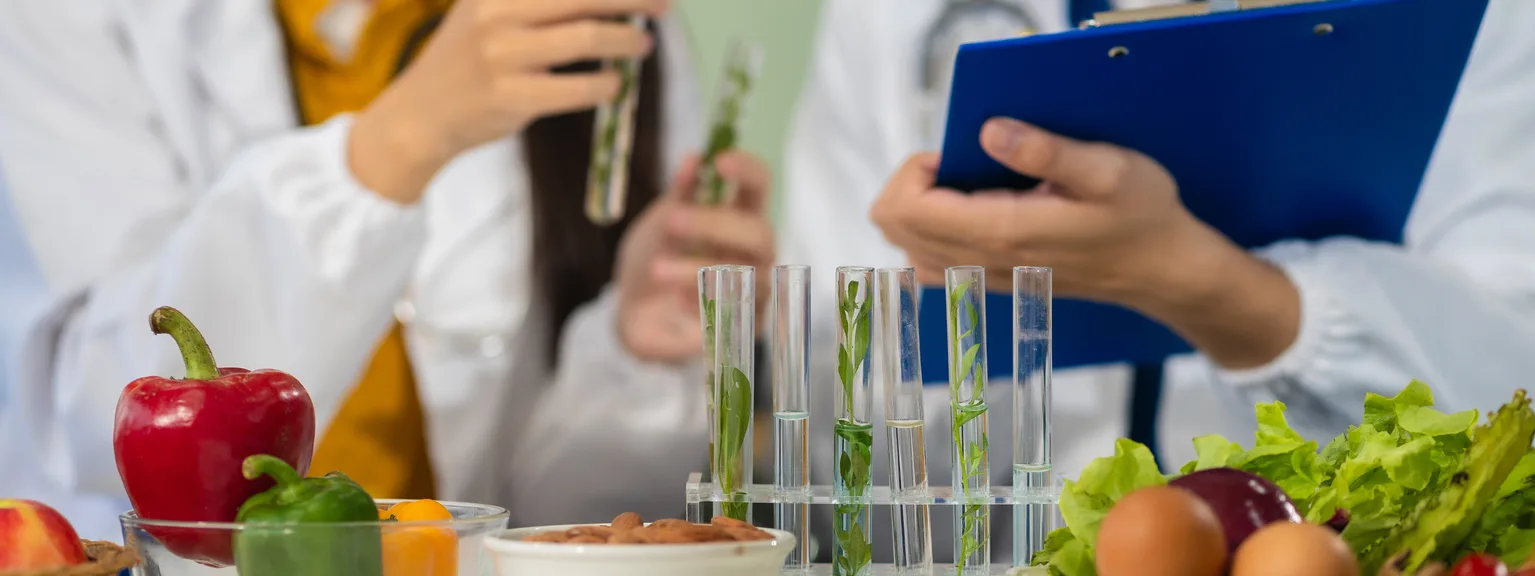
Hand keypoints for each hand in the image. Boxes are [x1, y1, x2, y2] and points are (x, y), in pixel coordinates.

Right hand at [350, 0, 670, 203]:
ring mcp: (502, 55)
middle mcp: (497, 13)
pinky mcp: (511, 96)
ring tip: (642, 45)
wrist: (420, 114)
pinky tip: (614, 84)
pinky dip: (606, 84)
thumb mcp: (486, 11)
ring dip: (626, 40)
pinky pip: (577, 88)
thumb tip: (604, 1)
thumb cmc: (465, 61)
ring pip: (586, 37)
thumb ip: (533, 2)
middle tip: (663, 4)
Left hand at [614, 151, 774, 361]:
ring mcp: (756, 288)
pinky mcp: (747, 325)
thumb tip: (694, 158)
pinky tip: (678, 301)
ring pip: (744, 276)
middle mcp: (756, 250)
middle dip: (716, 225)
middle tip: (673, 221)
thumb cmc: (655, 258)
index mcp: (740, 216)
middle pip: (759, 233)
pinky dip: (701, 303)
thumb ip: (679, 194)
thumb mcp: (659, 223)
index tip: (718, 162)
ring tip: (657, 270)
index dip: (746, 170)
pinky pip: (733, 313)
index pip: (759, 184)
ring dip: (696, 269)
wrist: (634, 312)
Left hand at [870, 118, 1299, 367]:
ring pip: (906, 247)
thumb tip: (989, 132)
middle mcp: (981, 261)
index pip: (908, 209)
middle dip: (911, 183)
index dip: (914, 170)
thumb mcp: (1106, 168)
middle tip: (958, 162)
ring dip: (918, 207)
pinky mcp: (990, 281)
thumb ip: (1045, 150)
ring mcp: (982, 277)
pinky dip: (930, 232)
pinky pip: (930, 262)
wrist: (1162, 271)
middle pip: (894, 227)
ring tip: (964, 184)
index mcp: (1001, 231)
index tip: (954, 150)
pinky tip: (968, 210)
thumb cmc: (1141, 216)